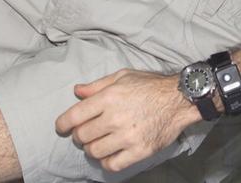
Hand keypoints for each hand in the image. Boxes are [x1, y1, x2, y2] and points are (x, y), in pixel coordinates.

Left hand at [56, 69, 199, 173]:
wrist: (179, 99)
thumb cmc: (150, 86)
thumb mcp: (123, 76)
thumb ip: (98, 85)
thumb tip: (77, 91)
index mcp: (108, 97)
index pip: (74, 116)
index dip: (62, 124)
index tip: (62, 128)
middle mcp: (115, 117)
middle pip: (82, 136)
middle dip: (79, 136)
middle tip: (85, 133)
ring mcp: (127, 136)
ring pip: (94, 152)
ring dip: (92, 148)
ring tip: (99, 142)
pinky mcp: (139, 151)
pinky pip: (112, 164)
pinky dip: (106, 161)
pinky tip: (109, 154)